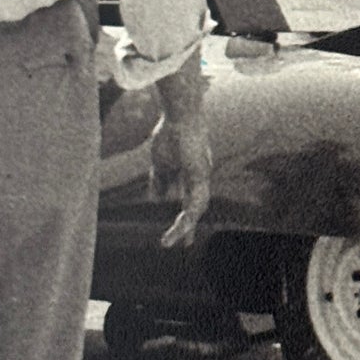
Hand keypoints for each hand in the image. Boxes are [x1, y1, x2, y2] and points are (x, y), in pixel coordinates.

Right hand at [149, 112, 211, 248]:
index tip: (180, 231)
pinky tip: (180, 227)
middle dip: (189, 225)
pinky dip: (187, 217)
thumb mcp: (160, 163)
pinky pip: (195, 202)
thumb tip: (156, 200)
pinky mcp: (200, 175)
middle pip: (196, 206)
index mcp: (192, 173)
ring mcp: (202, 175)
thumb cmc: (170, 133)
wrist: (178, 114)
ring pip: (197, 208)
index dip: (185, 215)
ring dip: (186, 226)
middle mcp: (201, 175)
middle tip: (185, 244)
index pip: (189, 199)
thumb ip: (160, 181)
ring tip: (176, 242)